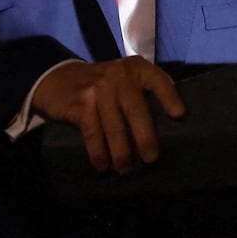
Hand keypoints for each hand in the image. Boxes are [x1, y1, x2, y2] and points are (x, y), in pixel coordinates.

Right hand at [32, 56, 186, 173]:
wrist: (57, 79)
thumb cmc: (101, 85)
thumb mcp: (123, 79)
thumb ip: (142, 92)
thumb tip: (169, 126)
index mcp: (136, 68)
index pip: (158, 81)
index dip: (170, 98)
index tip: (179, 117)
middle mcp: (119, 75)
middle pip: (137, 110)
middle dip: (145, 137)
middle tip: (151, 159)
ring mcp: (98, 89)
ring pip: (114, 126)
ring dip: (121, 153)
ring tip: (126, 169)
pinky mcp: (81, 103)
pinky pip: (93, 133)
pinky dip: (98, 152)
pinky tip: (103, 165)